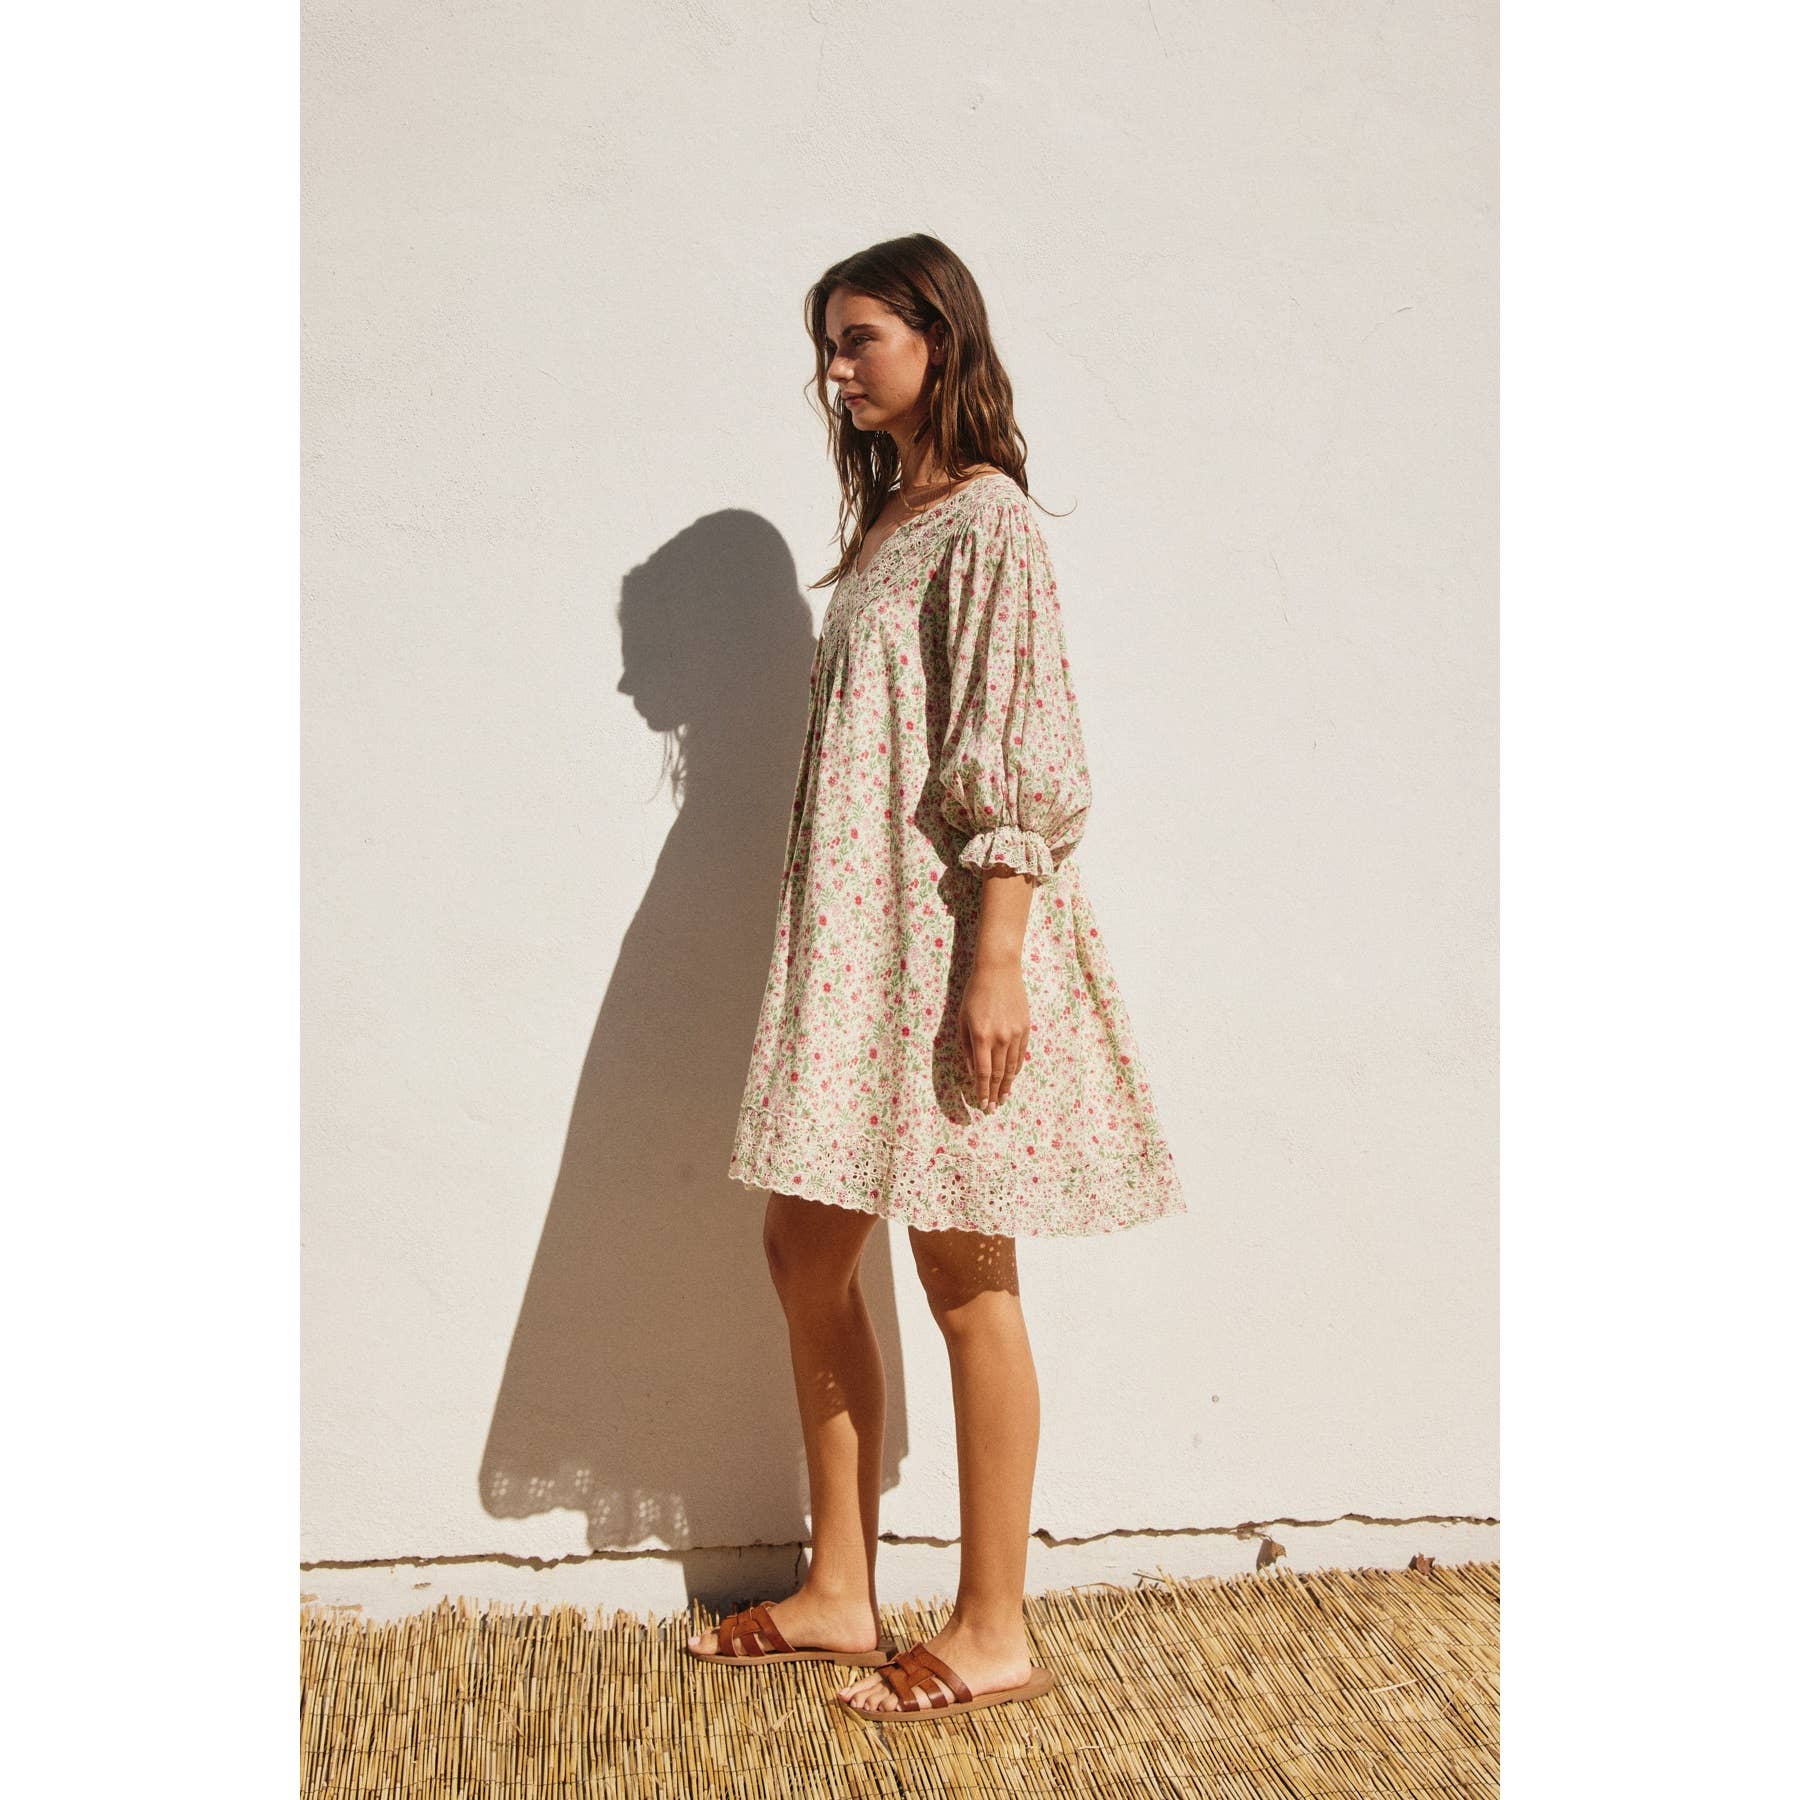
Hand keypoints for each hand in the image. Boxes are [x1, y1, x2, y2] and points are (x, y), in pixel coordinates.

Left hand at [958, 958, 1031, 1111]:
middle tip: (993, 1108)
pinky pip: (1021, 1054)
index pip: (983, 1073)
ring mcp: (1015, 1033)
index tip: (982, 1104)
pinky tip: (1013, 1077)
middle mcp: (1000, 1038)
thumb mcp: (963, 1020)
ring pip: (1012, 1067)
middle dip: (995, 1093)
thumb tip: (972, 1071)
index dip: (982, 1091)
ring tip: (1004, 1098)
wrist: (999, 970)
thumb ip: (966, 1047)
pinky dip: (1017, 1068)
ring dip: (1008, 1085)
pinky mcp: (1025, 1027)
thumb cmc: (974, 994)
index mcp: (981, 1037)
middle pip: (999, 1074)